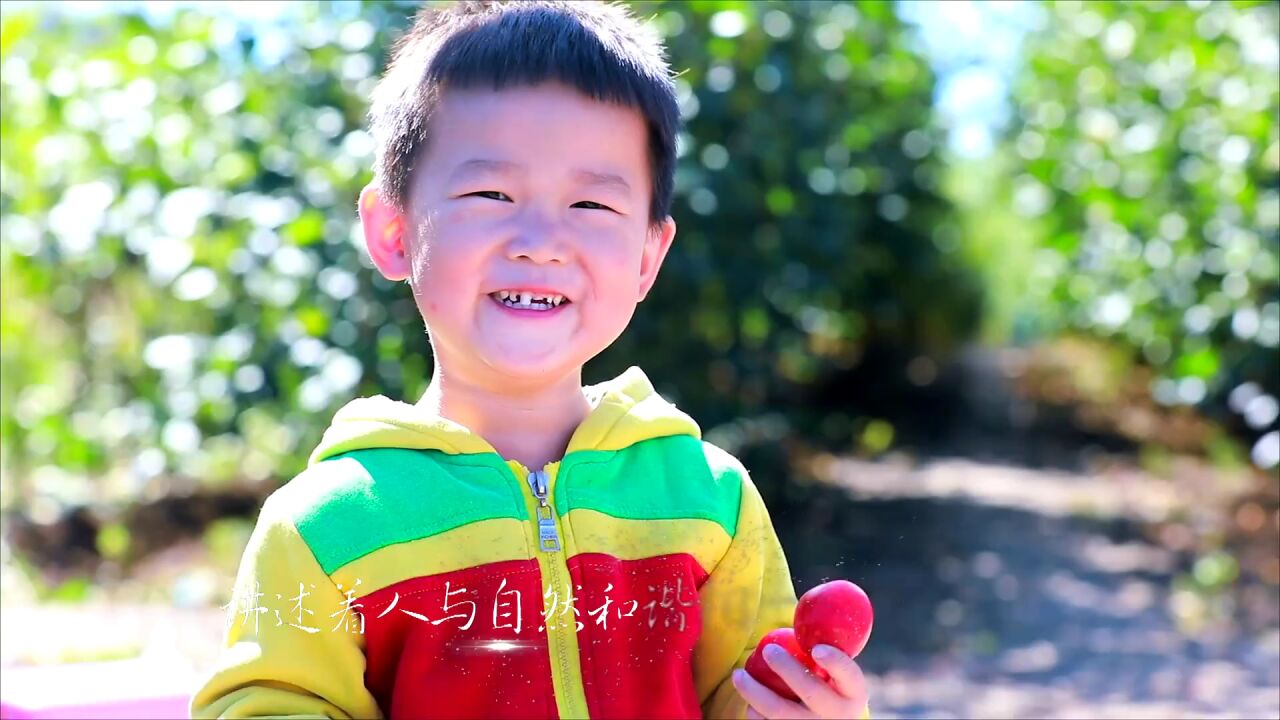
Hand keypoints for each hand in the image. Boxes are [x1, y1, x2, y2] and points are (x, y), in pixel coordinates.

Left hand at [731, 643, 868, 719]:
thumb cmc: (828, 686)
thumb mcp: (836, 673)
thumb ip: (825, 648)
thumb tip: (810, 600)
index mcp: (853, 693)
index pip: (850, 676)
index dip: (836, 663)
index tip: (817, 649)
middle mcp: (839, 715)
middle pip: (812, 693)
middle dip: (788, 670)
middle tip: (768, 649)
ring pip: (782, 714)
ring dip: (756, 693)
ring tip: (738, 675)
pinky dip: (755, 715)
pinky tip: (747, 703)